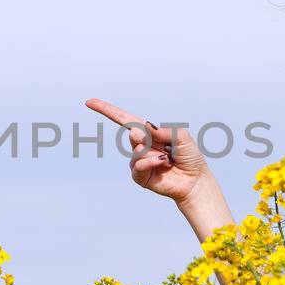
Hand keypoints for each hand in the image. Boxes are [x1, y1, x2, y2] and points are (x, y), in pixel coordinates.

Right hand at [84, 98, 212, 205]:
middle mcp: (141, 145)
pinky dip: (149, 163)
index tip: (89, 102)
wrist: (194, 181)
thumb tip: (144, 126)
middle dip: (145, 137)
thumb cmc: (190, 157)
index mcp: (148, 133)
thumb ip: (165, 130)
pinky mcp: (139, 176)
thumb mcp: (182, 137)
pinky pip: (137, 165)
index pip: (124, 119)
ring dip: (153, 154)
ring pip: (137, 150)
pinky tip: (162, 164)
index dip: (107, 110)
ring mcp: (138, 161)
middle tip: (163, 147)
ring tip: (167, 159)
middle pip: (132, 134)